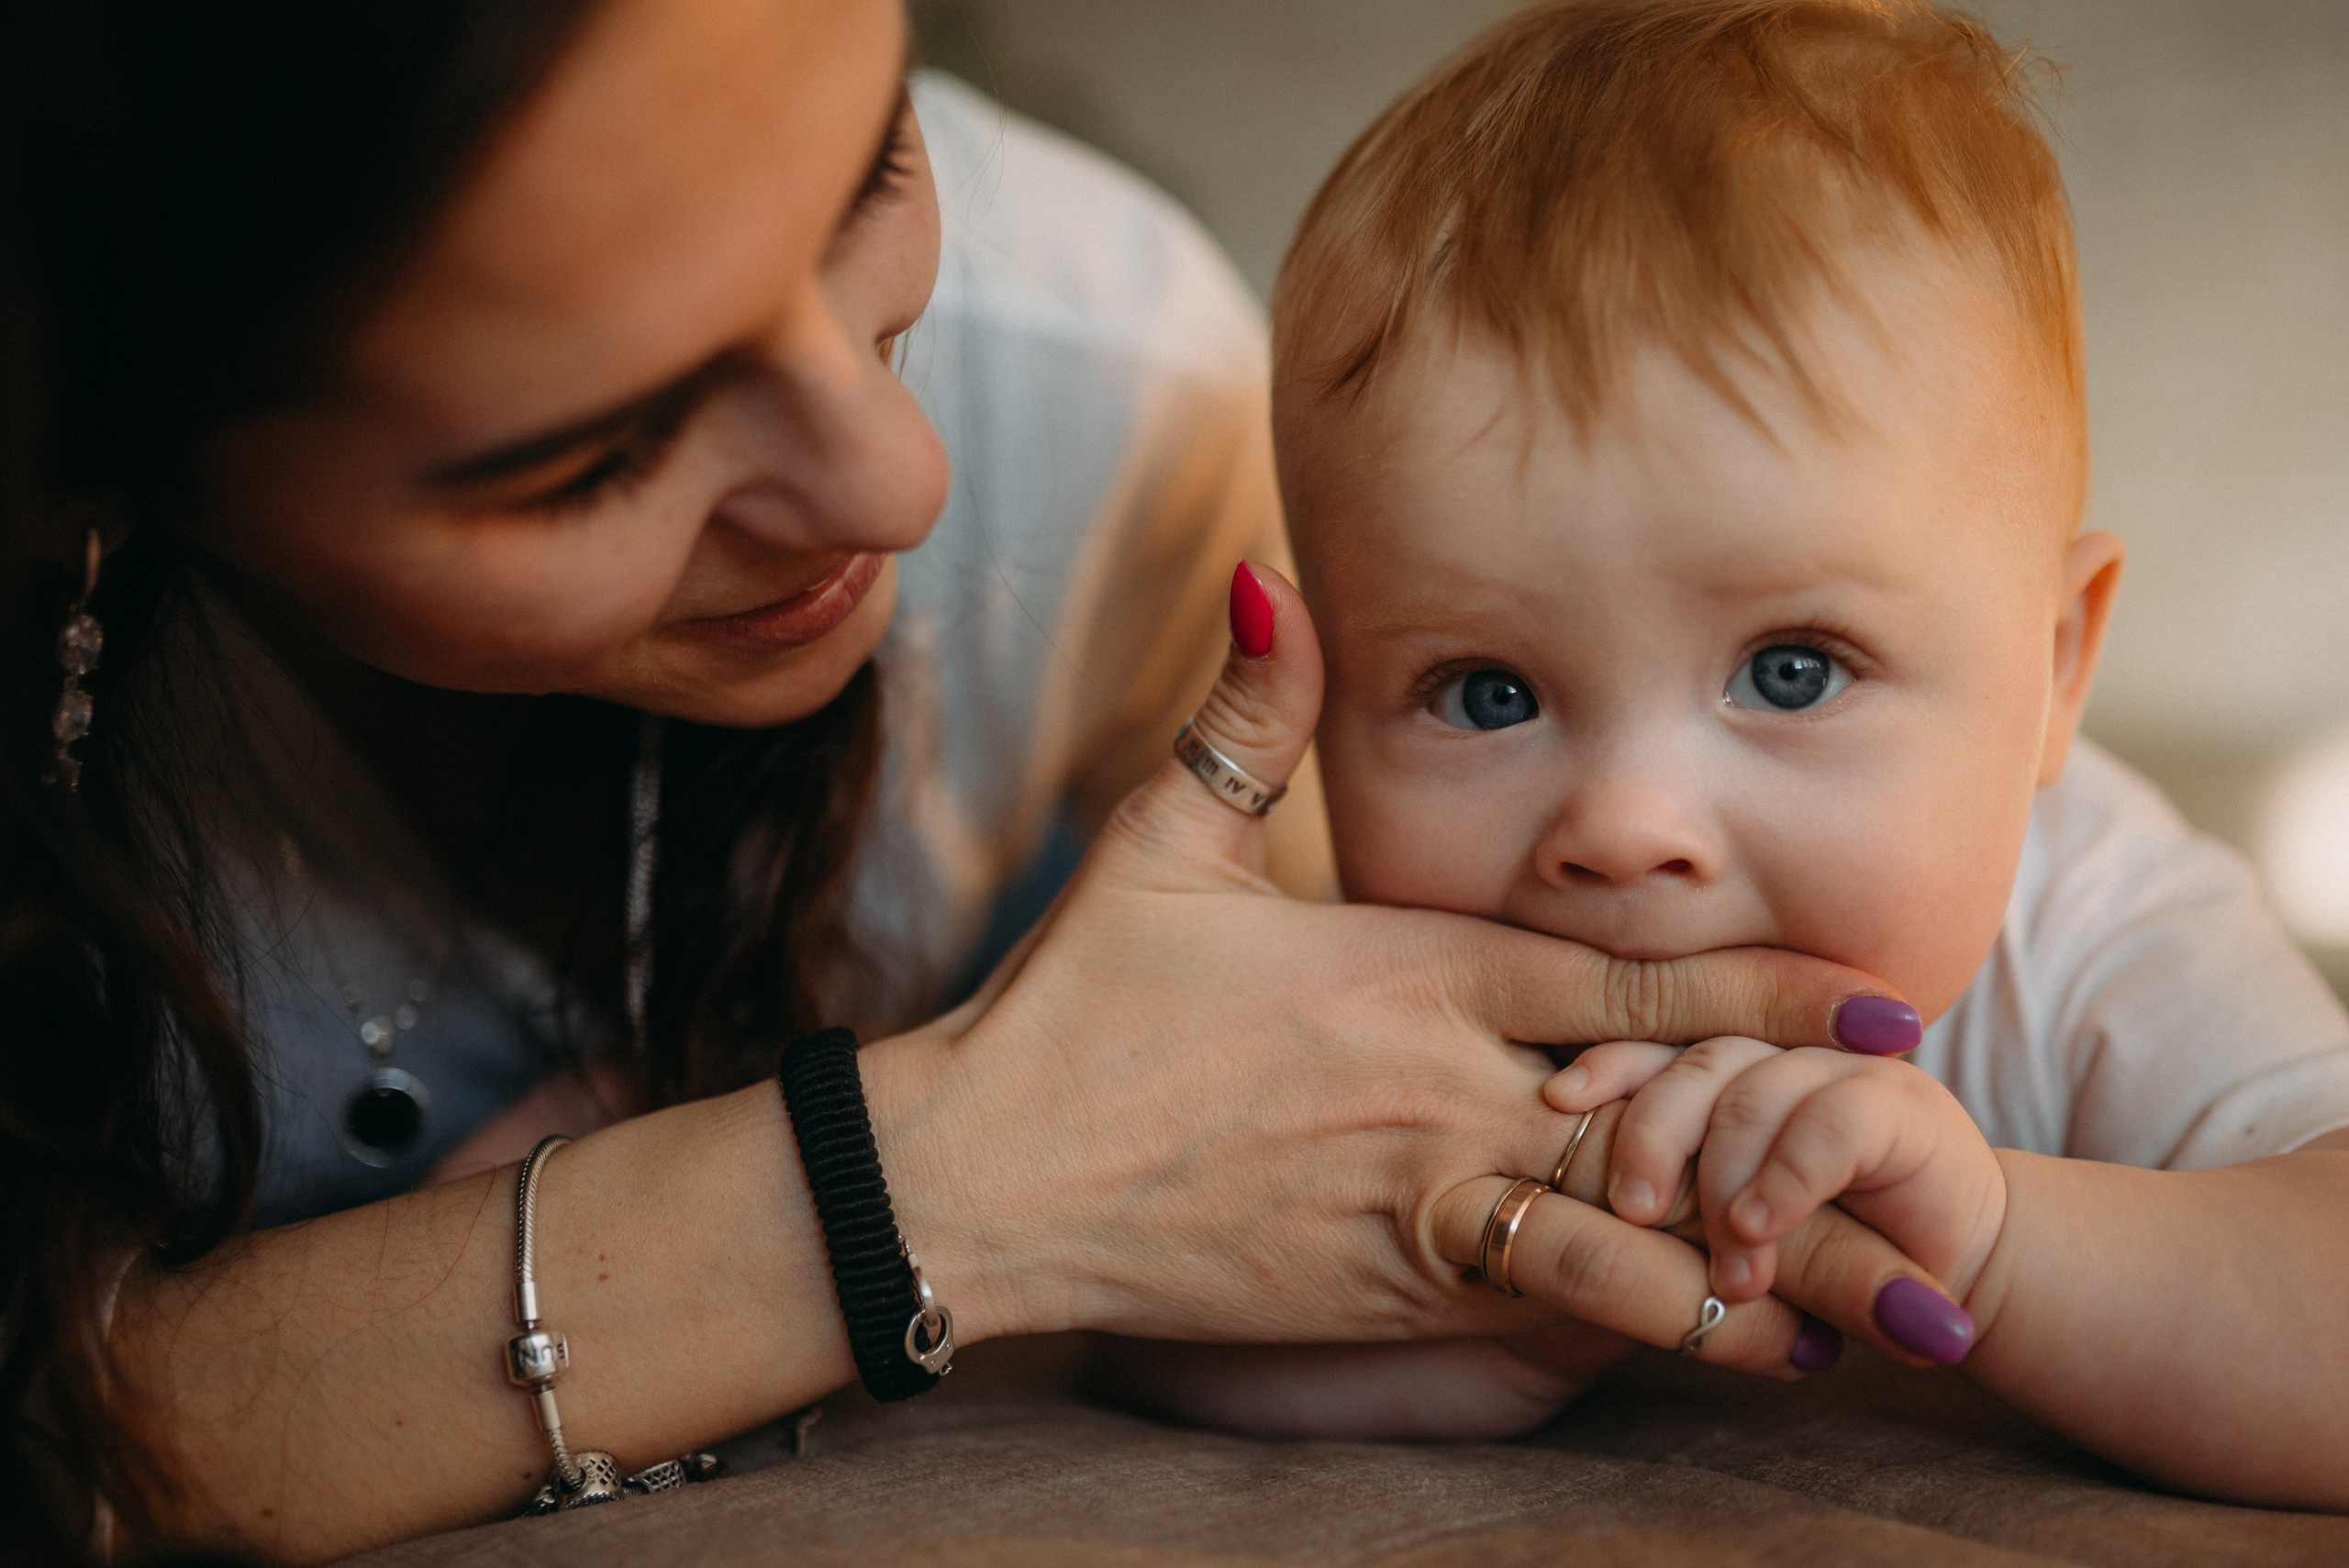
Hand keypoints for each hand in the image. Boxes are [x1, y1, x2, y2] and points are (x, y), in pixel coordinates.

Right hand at [870, 564, 1922, 1374]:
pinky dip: (1663, 1325)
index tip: (1882, 1008)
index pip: (1628, 982)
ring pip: (1635, 1232)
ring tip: (1892, 1297)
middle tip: (1942, 1168)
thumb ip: (1247, 714)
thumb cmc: (1073, 1008)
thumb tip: (1270, 569)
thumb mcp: (1156, 842)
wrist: (984, 1177)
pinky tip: (1751, 1349)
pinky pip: (1552, 1308)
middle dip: (1809, 1142)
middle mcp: (1443, 1086)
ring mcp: (1420, 1196)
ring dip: (1768, 1260)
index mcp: (1412, 969)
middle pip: (1669, 1115)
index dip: (1768, 995)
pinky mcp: (1385, 1282)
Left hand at [1547, 1036, 2005, 1363]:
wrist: (1938, 1294)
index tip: (1555, 1102)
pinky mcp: (1904, 1108)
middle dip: (1655, 1133)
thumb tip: (1557, 1203)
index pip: (1652, 1043)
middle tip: (1632, 1211)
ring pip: (1753, 1091)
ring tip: (1725, 1270)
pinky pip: (1828, 1123)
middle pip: (1694, 1061)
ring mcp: (1843, 1069)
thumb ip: (1663, 1198)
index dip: (1606, 1065)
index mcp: (1729, 1068)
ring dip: (1727, 1185)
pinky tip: (1759, 1229)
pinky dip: (1786, 1179)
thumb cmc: (1805, 1261)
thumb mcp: (1715, 1229)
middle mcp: (1780, 1050)